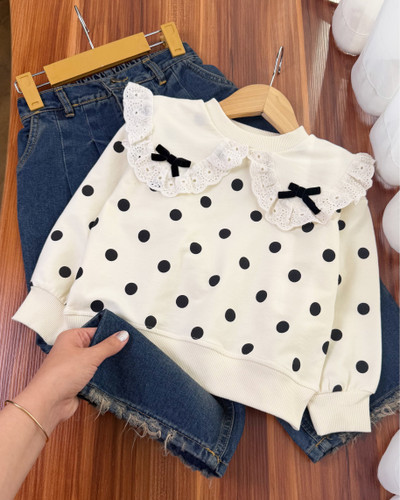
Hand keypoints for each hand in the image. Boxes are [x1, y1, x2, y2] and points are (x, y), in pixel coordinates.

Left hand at [13, 328, 128, 434]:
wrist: (49, 403)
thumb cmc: (62, 375)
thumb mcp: (90, 356)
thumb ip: (108, 346)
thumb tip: (123, 335)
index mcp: (71, 338)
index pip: (96, 331)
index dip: (110, 334)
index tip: (127, 337)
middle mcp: (72, 350)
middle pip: (96, 347)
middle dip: (110, 350)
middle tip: (128, 350)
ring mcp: (74, 366)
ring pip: (96, 362)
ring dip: (106, 365)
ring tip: (124, 363)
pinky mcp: (77, 381)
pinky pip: (94, 375)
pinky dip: (103, 377)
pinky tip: (115, 376)